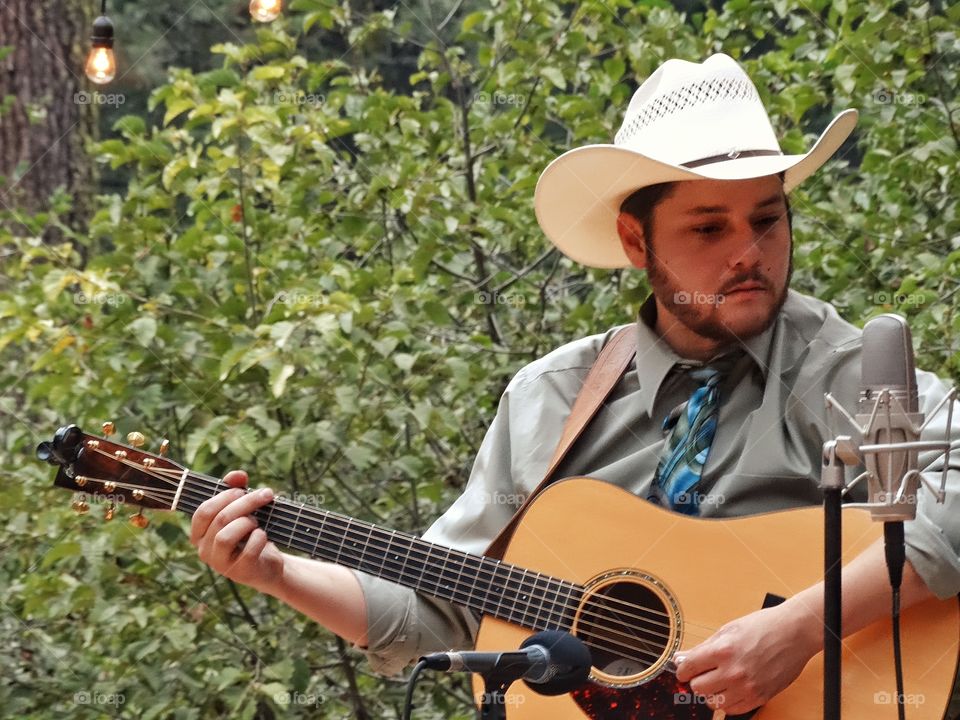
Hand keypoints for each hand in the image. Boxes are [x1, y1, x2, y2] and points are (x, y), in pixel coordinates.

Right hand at [190, 470, 284, 593]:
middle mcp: (205, 551)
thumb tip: (237, 475)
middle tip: (265, 495)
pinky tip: (263, 536)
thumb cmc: (250, 533)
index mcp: (200, 534)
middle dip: (245, 502)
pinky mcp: (239, 573)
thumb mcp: (243, 509)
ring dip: (247, 522)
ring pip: (226, 536)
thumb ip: (237, 489)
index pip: (203, 511)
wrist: (267, 563)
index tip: (243, 489)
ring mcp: (220, 564)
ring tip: (257, 521)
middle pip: (220, 519)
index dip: (224, 496)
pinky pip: (248, 550)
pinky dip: (259, 537)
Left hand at [674, 603, 819, 714]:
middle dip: (697, 680)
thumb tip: (682, 658)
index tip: (684, 670)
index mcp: (722, 650)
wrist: (794, 632)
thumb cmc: (763, 626)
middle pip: (697, 688)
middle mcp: (733, 671)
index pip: (688, 668)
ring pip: (713, 702)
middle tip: (703, 674)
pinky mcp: (759, 697)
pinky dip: (727, 702)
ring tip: (719, 681)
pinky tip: (731, 689)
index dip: (682, 669)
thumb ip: (703, 647)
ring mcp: (747, 687)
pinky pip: (732, 710)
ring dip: (712, 693)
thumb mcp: (728, 630)